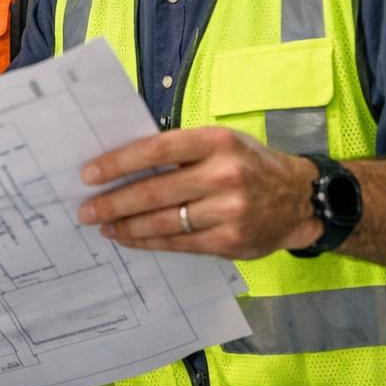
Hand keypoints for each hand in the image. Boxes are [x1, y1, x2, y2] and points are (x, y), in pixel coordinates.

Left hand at [78, 126, 322, 258]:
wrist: (299, 199)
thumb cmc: (248, 164)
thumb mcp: (219, 143)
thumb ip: (179, 150)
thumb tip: (121, 162)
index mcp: (216, 142)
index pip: (156, 150)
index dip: (118, 163)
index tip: (89, 174)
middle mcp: (224, 175)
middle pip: (155, 191)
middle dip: (113, 202)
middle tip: (86, 209)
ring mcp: (229, 211)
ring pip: (163, 222)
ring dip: (126, 226)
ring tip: (103, 225)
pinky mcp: (230, 242)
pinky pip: (178, 243)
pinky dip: (148, 241)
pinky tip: (129, 238)